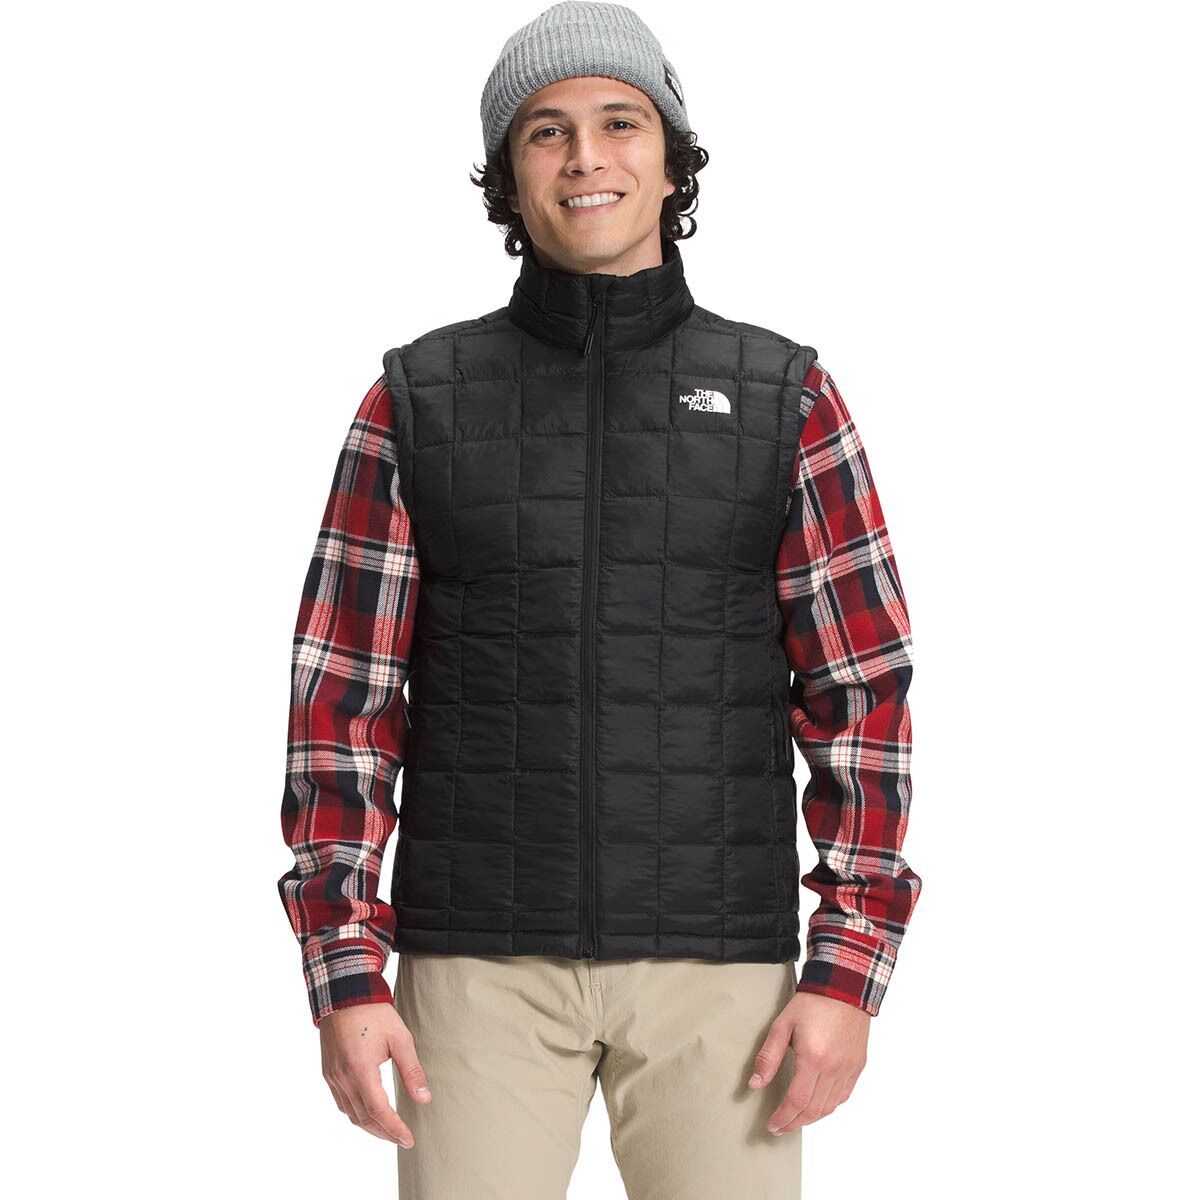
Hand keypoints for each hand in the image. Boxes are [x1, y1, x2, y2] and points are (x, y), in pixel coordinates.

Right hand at [317, 1002, 432, 1146]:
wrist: (344, 995)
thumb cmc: (374, 1013)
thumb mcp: (399, 1038)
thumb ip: (411, 1070)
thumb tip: (424, 1099)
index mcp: (360, 1069)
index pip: (378, 1111)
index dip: (394, 1129)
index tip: (408, 1139)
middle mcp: (342, 1078)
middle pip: (363, 1118)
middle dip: (384, 1133)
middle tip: (403, 1139)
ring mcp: (333, 1077)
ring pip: (351, 1114)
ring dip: (370, 1127)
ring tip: (389, 1131)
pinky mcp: (329, 1073)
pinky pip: (342, 1103)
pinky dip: (357, 1114)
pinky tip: (369, 1115)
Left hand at [747, 991, 869, 1132]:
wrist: (843, 988)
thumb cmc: (812, 1003)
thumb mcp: (782, 1025)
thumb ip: (768, 1056)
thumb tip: (755, 1083)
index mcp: (813, 1058)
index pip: (797, 1101)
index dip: (783, 1117)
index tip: (772, 1125)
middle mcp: (834, 1068)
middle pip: (813, 1110)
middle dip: (794, 1123)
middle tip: (780, 1127)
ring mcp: (848, 1069)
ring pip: (829, 1107)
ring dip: (811, 1118)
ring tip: (795, 1119)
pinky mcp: (857, 1066)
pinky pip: (843, 1096)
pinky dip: (828, 1106)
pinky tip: (816, 1105)